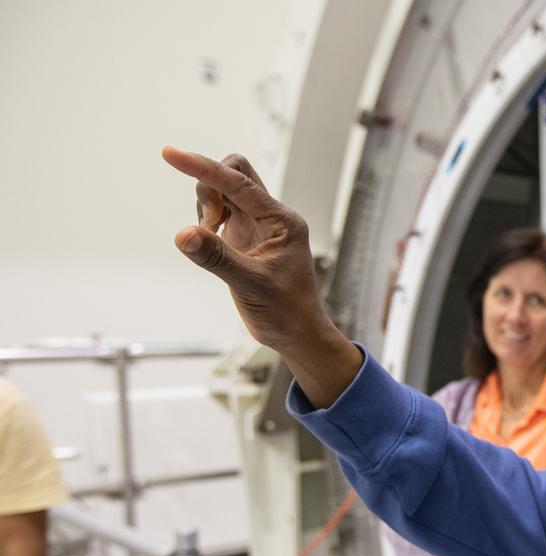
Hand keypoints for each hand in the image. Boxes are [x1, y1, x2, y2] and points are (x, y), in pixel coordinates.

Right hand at [163, 148, 362, 406]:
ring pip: (223, 191)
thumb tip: (183, 235)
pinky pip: (219, 210)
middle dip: (209, 186)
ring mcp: (257, 225)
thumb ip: (217, 258)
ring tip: (212, 241)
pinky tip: (210, 243)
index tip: (170, 154)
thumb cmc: (286, 312)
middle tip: (210, 225)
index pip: (238, 182)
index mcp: (282, 221)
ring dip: (207, 205)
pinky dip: (206, 219)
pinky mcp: (244, 237)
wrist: (297, 334)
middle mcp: (271, 217)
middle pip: (234, 173)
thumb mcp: (251, 286)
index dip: (203, 167)